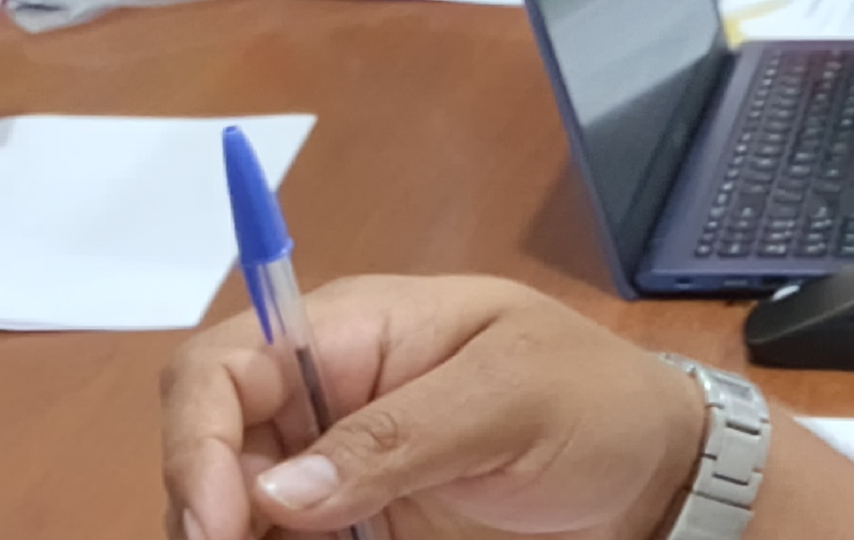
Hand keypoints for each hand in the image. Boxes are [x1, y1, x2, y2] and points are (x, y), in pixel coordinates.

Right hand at [159, 274, 703, 539]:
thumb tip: (280, 490)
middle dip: (205, 509)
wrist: (656, 469)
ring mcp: (337, 466)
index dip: (197, 438)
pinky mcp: (358, 524)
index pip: (222, 367)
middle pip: (210, 448)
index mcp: (352, 333)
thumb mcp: (511, 399)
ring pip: (236, 509)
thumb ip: (398, 437)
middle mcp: (324, 396)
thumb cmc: (596, 401)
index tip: (222, 521)